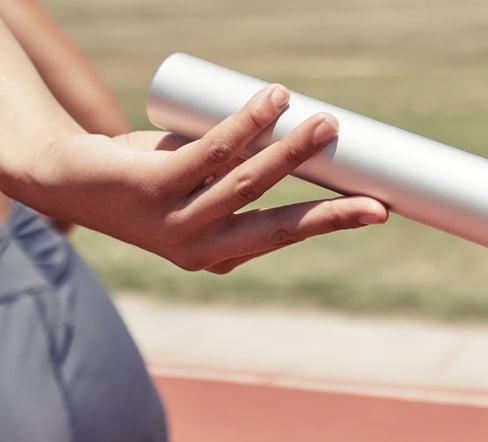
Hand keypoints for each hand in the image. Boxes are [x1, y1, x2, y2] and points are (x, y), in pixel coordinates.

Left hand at [32, 84, 387, 272]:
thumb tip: (305, 129)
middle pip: (278, 227)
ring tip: (327, 123)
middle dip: (331, 214)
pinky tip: (272, 101)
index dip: (335, 221)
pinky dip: (246, 124)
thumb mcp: (203, 182)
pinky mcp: (152, 188)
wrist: (66, 175)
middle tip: (378, 199)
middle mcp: (201, 249)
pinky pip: (210, 152)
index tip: (380, 210)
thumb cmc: (149, 175)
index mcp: (222, 253)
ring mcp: (175, 223)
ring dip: (292, 153)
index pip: (288, 236)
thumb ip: (244, 167)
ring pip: (247, 186)